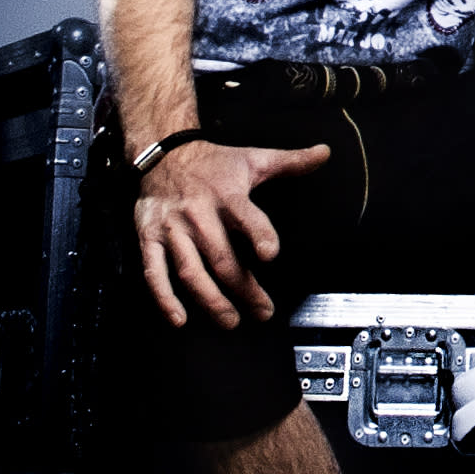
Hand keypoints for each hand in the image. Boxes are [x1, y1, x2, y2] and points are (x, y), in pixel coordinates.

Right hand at [134, 138, 331, 331]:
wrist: (163, 154)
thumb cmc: (214, 164)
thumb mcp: (253, 159)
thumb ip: (291, 161)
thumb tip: (324, 153)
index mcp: (227, 195)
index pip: (246, 216)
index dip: (259, 234)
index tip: (269, 254)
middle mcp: (199, 214)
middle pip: (221, 256)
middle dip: (243, 287)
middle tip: (262, 310)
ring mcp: (172, 229)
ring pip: (190, 270)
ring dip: (210, 299)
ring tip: (230, 320)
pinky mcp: (149, 238)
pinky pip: (154, 271)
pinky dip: (164, 297)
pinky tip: (179, 318)